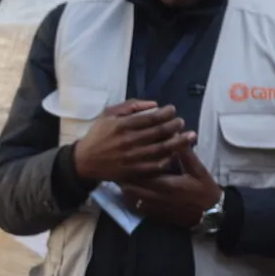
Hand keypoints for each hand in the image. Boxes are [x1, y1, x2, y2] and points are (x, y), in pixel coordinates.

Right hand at [71, 101, 192, 187]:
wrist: (85, 162)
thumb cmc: (98, 135)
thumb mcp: (108, 114)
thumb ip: (130, 106)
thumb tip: (154, 104)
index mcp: (122, 125)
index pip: (150, 118)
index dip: (166, 113)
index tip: (173, 110)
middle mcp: (128, 141)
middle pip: (158, 133)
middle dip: (174, 126)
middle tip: (182, 122)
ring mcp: (132, 158)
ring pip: (160, 150)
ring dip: (178, 142)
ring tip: (189, 137)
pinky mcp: (134, 172)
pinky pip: (155, 166)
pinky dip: (167, 160)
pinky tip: (175, 154)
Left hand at [116, 159, 220, 231]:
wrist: (210, 213)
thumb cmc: (204, 189)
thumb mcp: (198, 169)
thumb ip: (185, 154)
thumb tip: (174, 135)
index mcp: (167, 184)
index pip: (142, 172)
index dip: (132, 163)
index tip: (125, 154)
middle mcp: (157, 197)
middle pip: (131, 186)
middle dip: (124, 176)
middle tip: (118, 165)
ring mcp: (155, 208)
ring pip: (131, 198)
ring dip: (125, 187)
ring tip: (120, 177)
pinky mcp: (155, 215)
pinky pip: (137, 207)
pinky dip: (130, 199)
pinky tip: (128, 192)